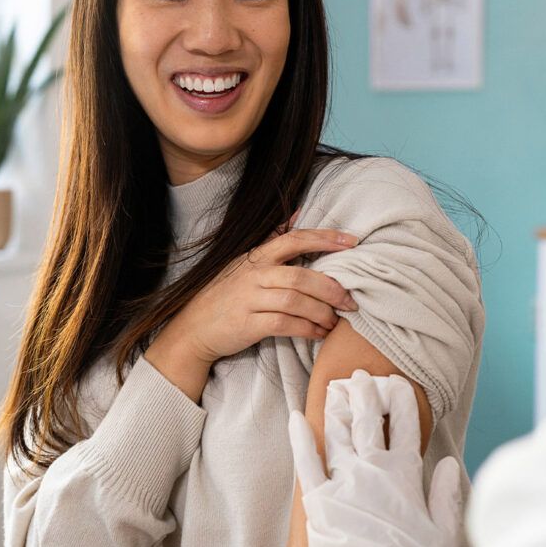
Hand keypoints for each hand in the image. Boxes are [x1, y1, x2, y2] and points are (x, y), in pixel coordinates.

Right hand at [152, 227, 360, 367]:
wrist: (193, 328)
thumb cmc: (225, 294)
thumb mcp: (244, 263)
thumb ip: (271, 240)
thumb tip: (296, 213)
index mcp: (256, 257)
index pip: (294, 240)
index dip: (324, 239)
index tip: (352, 242)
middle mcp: (253, 275)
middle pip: (300, 276)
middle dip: (331, 289)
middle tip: (350, 301)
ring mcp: (249, 299)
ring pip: (295, 301)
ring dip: (322, 312)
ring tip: (335, 321)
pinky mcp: (248, 324)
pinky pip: (285, 324)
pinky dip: (307, 329)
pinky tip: (318, 333)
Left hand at [289, 370, 462, 546]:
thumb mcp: (444, 533)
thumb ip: (447, 495)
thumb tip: (448, 465)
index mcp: (405, 474)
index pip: (405, 426)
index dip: (402, 401)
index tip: (398, 383)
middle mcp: (372, 470)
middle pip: (367, 421)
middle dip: (365, 394)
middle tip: (360, 375)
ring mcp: (343, 482)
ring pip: (338, 433)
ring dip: (336, 408)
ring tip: (335, 388)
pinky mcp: (318, 501)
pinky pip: (306, 463)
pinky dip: (300, 439)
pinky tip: (295, 418)